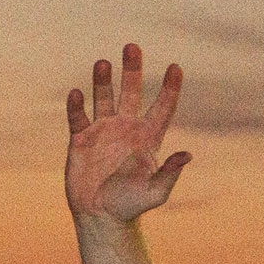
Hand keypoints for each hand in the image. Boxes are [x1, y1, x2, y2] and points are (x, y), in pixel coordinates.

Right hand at [66, 44, 190, 223]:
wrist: (101, 217)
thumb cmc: (132, 206)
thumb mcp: (155, 192)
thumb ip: (170, 173)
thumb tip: (188, 155)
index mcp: (147, 139)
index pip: (162, 108)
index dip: (170, 88)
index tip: (176, 67)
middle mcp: (126, 129)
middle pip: (131, 92)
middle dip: (132, 70)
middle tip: (132, 46)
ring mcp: (103, 131)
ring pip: (103, 97)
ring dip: (103, 80)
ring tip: (104, 63)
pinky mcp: (80, 139)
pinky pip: (78, 116)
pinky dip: (76, 105)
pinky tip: (76, 93)